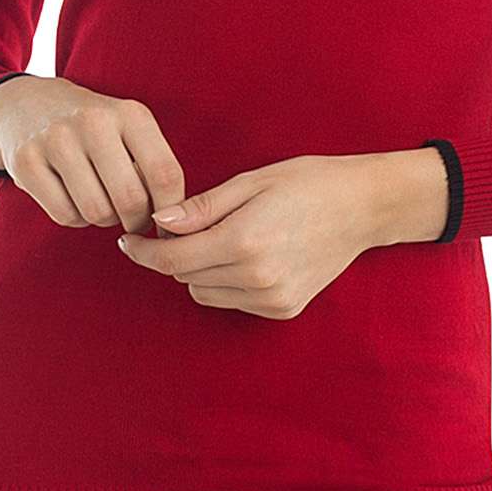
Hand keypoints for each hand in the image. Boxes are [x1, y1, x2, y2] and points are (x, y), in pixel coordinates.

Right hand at [0, 75, 185, 231]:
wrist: (27, 104)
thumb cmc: (94, 128)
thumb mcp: (129, 129)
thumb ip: (153, 166)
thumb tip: (170, 219)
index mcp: (130, 113)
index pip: (165, 173)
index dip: (170, 209)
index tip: (166, 222)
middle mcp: (93, 122)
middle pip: (130, 199)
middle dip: (136, 221)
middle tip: (133, 220)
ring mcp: (56, 140)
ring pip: (97, 212)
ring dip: (104, 219)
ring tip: (101, 202)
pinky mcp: (25, 162)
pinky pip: (64, 215)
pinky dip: (75, 219)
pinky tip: (74, 199)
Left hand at [116, 148, 449, 319]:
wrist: (362, 207)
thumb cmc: (307, 183)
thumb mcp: (251, 182)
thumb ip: (202, 207)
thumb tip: (160, 223)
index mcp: (244, 241)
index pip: (172, 259)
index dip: (143, 251)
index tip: (129, 240)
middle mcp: (257, 278)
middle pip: (184, 276)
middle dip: (174, 253)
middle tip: (182, 226)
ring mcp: (272, 298)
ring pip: (204, 293)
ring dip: (199, 270)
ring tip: (223, 237)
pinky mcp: (283, 309)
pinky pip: (232, 301)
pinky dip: (226, 282)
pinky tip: (248, 255)